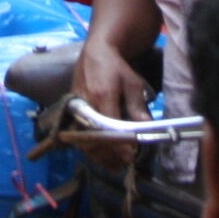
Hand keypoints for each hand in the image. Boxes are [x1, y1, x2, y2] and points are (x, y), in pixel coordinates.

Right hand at [68, 37, 151, 169]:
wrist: (96, 52)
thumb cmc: (116, 67)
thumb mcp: (132, 83)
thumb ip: (137, 106)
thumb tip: (147, 127)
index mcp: (102, 95)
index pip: (109, 126)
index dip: (119, 143)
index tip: (130, 155)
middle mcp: (86, 104)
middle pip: (94, 137)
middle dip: (109, 154)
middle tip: (125, 163)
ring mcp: (76, 108)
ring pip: (83, 139)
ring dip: (99, 155)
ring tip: (115, 165)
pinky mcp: (71, 111)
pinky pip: (77, 135)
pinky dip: (89, 149)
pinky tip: (101, 157)